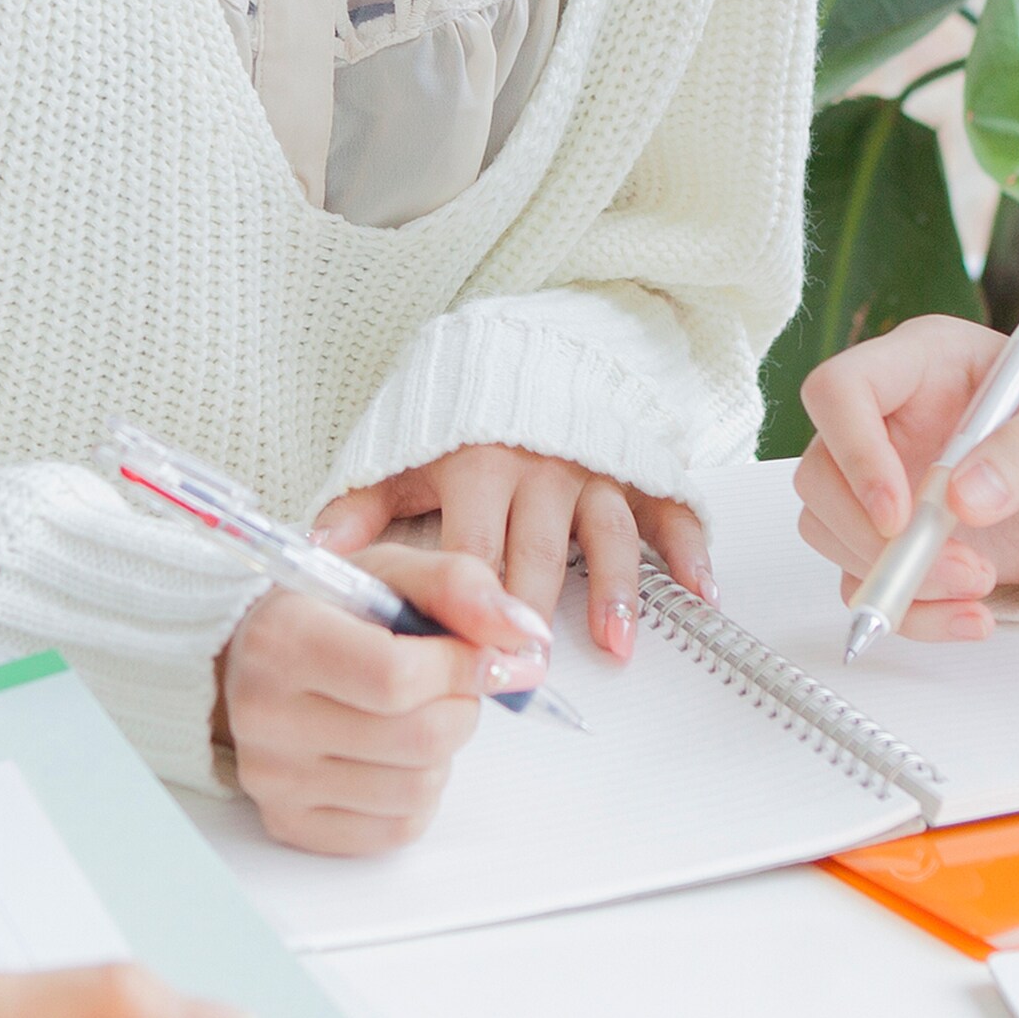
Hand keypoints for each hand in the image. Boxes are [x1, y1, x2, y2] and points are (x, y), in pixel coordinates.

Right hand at [220, 542, 551, 854]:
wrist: (255, 664)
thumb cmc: (331, 616)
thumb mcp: (390, 575)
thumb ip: (459, 587)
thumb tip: (525, 636)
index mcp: (281, 639)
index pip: (398, 677)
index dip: (462, 667)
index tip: (485, 655)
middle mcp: (263, 715)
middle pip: (420, 737)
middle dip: (461, 707)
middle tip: (448, 684)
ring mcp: (273, 778)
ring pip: (418, 788)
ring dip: (443, 751)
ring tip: (416, 716)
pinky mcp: (290, 823)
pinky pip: (398, 829)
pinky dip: (419, 794)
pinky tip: (394, 756)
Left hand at [316, 444, 711, 658]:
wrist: (534, 344)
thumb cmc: (466, 415)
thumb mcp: (406, 450)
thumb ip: (364, 503)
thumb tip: (318, 552)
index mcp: (478, 465)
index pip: (470, 550)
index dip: (466, 608)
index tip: (460, 658)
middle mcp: (541, 467)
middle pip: (537, 555)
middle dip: (531, 616)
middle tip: (527, 673)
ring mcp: (597, 470)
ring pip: (608, 537)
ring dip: (615, 593)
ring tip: (615, 647)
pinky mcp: (639, 470)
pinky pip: (671, 512)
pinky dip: (690, 552)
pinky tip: (700, 595)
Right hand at [792, 315, 1018, 642]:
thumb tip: (962, 498)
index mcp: (922, 362)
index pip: (839, 390)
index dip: (852, 452)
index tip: (901, 515)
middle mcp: (888, 420)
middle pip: (819, 474)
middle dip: (872, 536)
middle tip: (961, 567)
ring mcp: (885, 483)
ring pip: (829, 533)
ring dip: (893, 578)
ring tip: (982, 586)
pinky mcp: (897, 542)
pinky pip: (867, 584)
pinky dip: (912, 614)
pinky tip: (974, 619)